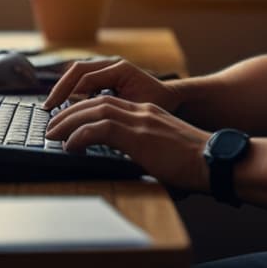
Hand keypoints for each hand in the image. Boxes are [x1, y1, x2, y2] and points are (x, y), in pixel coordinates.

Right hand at [42, 58, 181, 112]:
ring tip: (51, 106)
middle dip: (61, 88)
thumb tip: (87, 111)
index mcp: (120, 68)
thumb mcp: (136, 108)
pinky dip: (70, 88)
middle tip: (48, 107)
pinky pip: (82, 77)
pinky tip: (62, 104)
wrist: (170, 97)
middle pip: (77, 69)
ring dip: (63, 87)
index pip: (87, 78)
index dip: (70, 94)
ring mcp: (107, 67)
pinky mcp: (104, 74)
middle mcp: (111, 64)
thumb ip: (114, 107)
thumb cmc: (156, 104)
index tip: (58, 111)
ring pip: (77, 71)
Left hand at [45, 93, 211, 192]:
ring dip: (69, 121)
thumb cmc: (196, 162)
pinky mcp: (139, 135)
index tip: (69, 121)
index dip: (85, 110)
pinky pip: (101, 128)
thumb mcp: (165, 150)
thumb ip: (148, 149)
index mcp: (148, 113)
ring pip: (94, 110)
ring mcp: (141, 121)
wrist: (215, 160)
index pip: (108, 103)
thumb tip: (137, 164)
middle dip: (70, 112)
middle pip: (96, 102)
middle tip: (51, 125)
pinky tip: (70, 145)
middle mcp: (142, 111)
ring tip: (53, 133)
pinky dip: (81, 134)